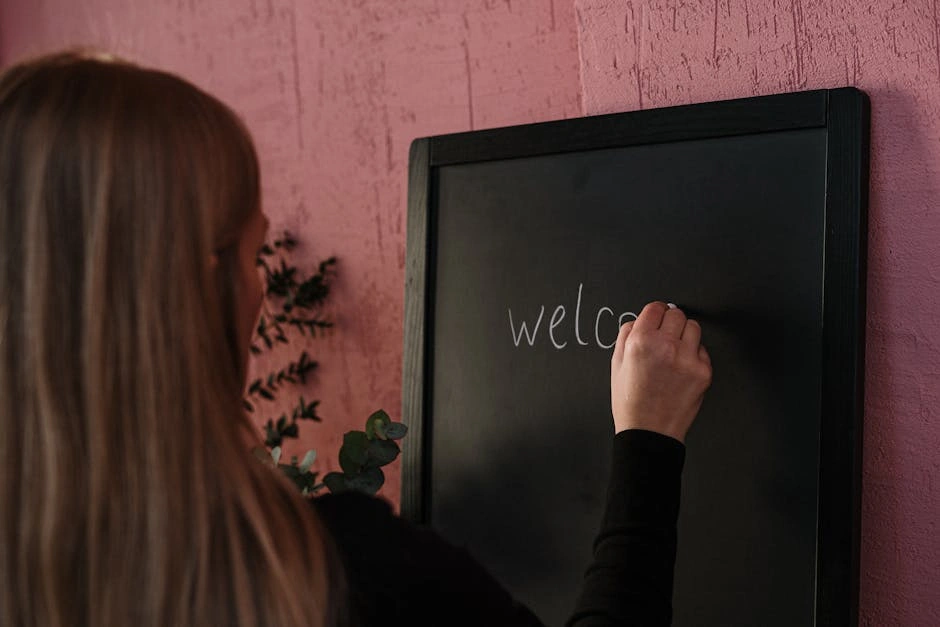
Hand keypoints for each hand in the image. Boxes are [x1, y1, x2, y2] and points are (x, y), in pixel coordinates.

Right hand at [611, 302, 712, 441]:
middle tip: (664, 338)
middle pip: (676, 314)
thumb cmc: (630, 402)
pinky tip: (681, 369)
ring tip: (674, 352)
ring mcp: (687, 359)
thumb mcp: (616, 364)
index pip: (655, 307)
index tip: (656, 319)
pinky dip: (694, 355)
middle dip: (670, 323)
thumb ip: (626, 335)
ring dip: (684, 335)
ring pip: (694, 327)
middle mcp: (665, 347)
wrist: (649, 431)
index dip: (654, 314)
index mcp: (640, 342)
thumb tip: (641, 318)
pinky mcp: (703, 372)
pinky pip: (702, 350)